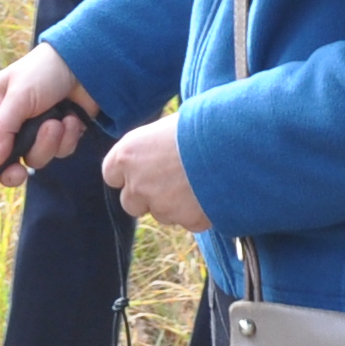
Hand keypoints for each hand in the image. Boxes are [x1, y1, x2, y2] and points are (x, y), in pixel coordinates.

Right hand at [0, 43, 99, 173]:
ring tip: (57, 122)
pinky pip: (59, 151)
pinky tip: (72, 119)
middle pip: (6, 160)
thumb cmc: (45, 70)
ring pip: (35, 158)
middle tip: (21, 172)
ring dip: (48, 144)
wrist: (88, 62)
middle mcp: (11, 120)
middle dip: (16, 167)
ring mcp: (35, 128)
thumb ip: (2, 129)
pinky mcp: (59, 133)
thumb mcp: (18, 95)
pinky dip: (67, 138)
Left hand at [104, 117, 211, 231]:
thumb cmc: (201, 123)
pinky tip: (212, 193)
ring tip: (198, 182)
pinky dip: (200, 213)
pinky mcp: (186, 220)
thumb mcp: (168, 126)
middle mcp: (138, 184)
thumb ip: (153, 145)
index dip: (128, 173)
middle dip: (148, 197)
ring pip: (162, 214)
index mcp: (127, 155)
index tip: (143, 169)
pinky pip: (190, 222)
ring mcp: (161, 206)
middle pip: (131, 203)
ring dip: (175, 205)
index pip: (111, 175)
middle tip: (172, 181)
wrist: (232, 141)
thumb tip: (157, 148)